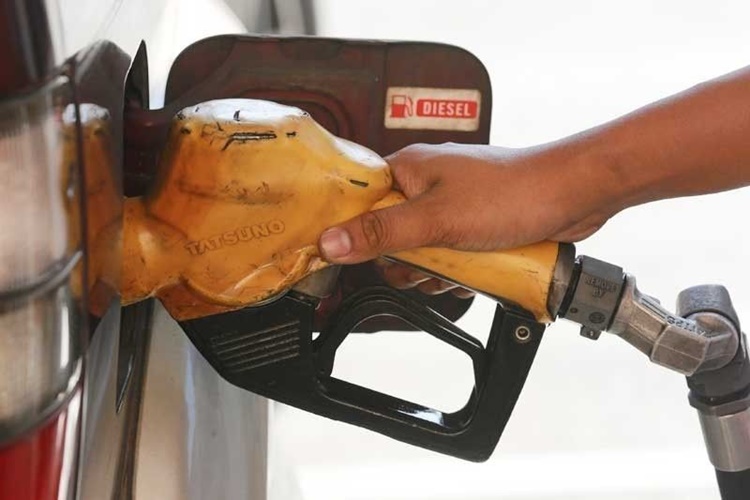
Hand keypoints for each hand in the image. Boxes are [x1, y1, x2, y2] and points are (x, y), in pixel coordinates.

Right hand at [318, 142, 618, 264]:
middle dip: (405, 262)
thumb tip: (329, 241)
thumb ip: (381, 233)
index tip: (363, 257)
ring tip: (457, 270)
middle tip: (426, 266)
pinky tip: (471, 274)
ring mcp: (450, 206)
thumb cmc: (512, 194)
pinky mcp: (471, 225)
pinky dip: (455, 271)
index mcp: (408, 169)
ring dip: (434, 271)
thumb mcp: (436, 221)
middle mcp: (425, 185)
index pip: (359, 202)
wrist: (573, 196)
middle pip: (387, 235)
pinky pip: (446, 256)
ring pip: (419, 252)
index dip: (355, 233)